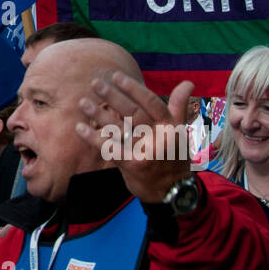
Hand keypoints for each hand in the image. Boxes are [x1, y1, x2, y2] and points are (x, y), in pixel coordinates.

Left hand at [76, 72, 193, 203]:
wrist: (173, 192)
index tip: (117, 76)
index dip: (133, 88)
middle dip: (113, 97)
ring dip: (99, 114)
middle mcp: (159, 137)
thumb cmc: (173, 157)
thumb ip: (179, 106)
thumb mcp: (180, 131)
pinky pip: (110, 148)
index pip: (151, 102)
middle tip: (96, 83)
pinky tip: (80, 128)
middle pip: (132, 113)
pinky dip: (94, 138)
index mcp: (170, 126)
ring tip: (83, 102)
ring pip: (119, 128)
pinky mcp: (133, 165)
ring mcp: (146, 152)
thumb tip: (188, 83)